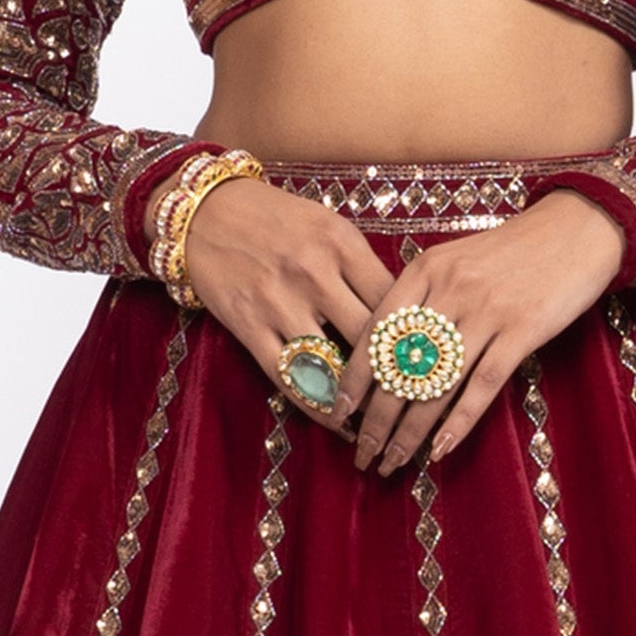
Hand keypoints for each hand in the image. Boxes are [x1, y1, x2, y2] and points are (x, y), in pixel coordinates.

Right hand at [178, 175, 394, 417]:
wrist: (205, 212)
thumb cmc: (275, 219)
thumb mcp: (328, 225)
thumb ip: (363, 267)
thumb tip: (404, 316)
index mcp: (341, 243)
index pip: (394, 300)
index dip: (416, 336)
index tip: (429, 362)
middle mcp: (313, 272)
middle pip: (369, 338)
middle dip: (395, 376)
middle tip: (414, 402)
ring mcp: (279, 301)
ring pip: (332, 366)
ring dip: (359, 402)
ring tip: (381, 422)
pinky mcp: (248, 326)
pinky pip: (289, 379)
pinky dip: (317, 408)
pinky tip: (338, 423)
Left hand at [352, 190, 625, 478]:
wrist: (578, 226)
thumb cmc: (514, 249)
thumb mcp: (456, 259)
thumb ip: (423, 296)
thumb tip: (389, 348)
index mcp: (425, 270)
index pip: (375, 332)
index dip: (354, 377)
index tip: (338, 411)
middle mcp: (449, 290)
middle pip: (400, 366)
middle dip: (376, 419)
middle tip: (362, 453)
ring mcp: (486, 311)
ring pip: (435, 384)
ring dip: (410, 432)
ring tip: (393, 462)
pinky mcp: (522, 330)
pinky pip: (481, 386)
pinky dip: (458, 423)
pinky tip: (439, 450)